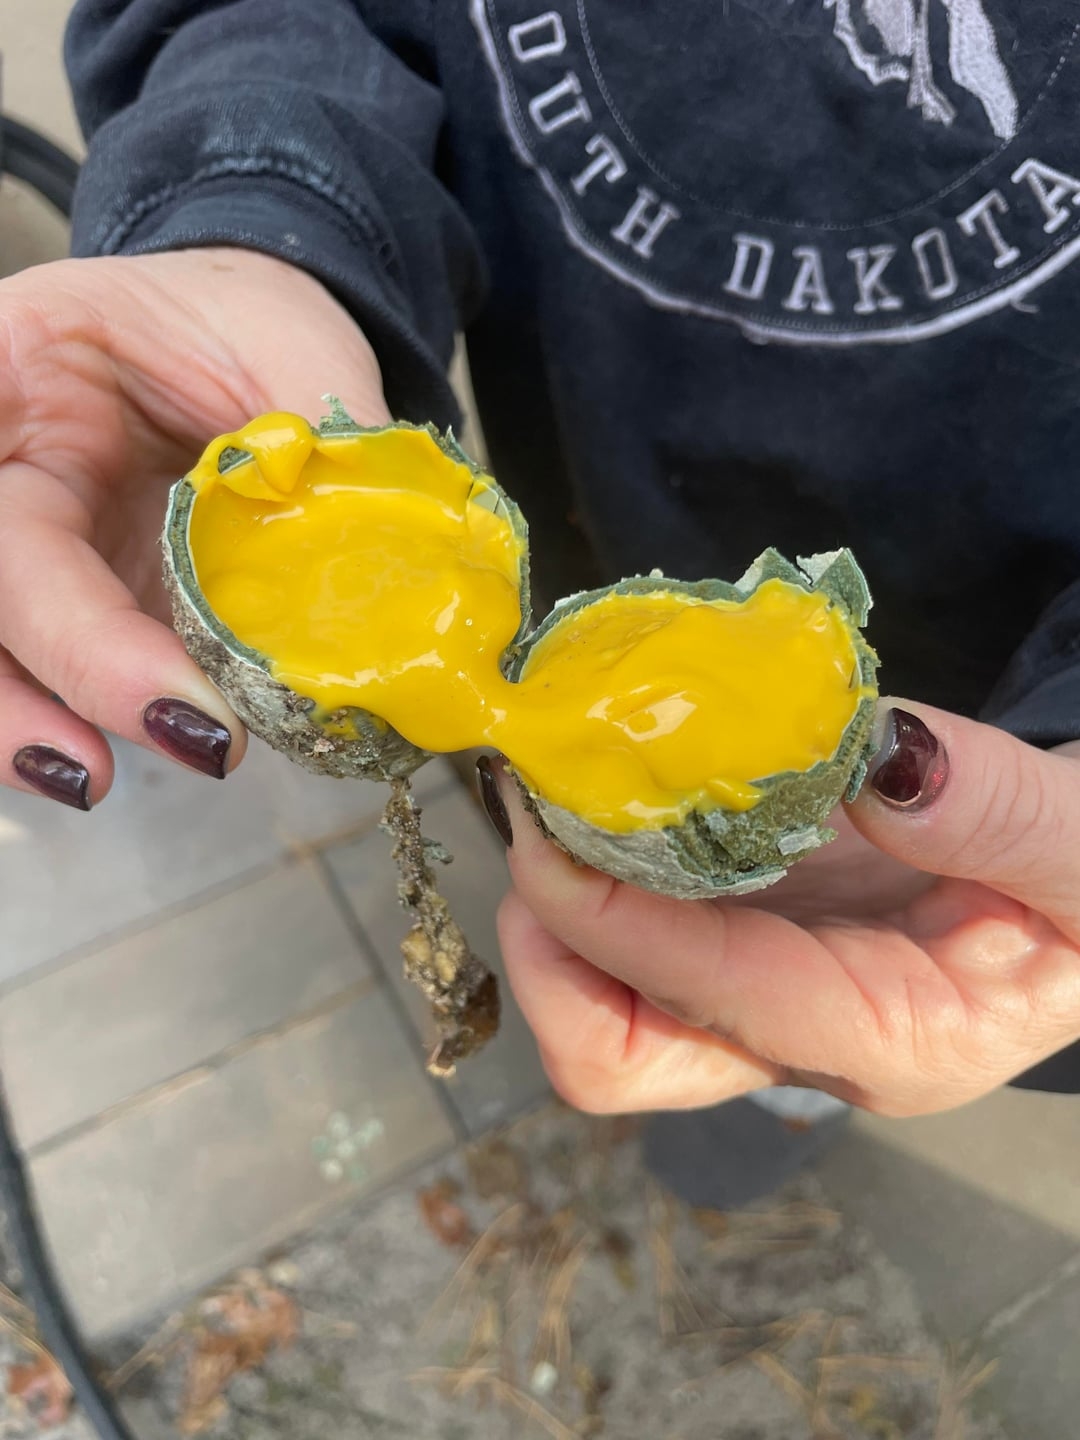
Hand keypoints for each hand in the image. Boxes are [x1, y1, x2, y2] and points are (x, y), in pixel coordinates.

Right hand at [0, 248, 389, 808]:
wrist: (238, 335)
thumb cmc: (244, 320)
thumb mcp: (289, 342)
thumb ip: (324, 436)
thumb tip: (402, 567)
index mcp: (19, 361)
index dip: (48, 594)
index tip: (139, 670)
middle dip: (43, 675)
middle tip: (123, 754)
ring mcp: (22, 531)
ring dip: (25, 718)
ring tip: (92, 778)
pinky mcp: (65, 592)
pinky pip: (39, 661)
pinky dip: (71, 711)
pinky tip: (112, 753)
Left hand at [495, 701, 1079, 1116]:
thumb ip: (1000, 813)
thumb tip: (868, 758)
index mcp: (896, 1041)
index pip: (725, 1001)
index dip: (620, 922)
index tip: (549, 825)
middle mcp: (802, 1037)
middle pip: (621, 1059)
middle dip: (549, 955)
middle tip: (534, 827)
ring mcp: (759, 987)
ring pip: (603, 1003)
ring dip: (554, 908)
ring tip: (554, 791)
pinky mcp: (743, 931)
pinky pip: (632, 928)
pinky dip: (592, 864)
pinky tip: (603, 777)